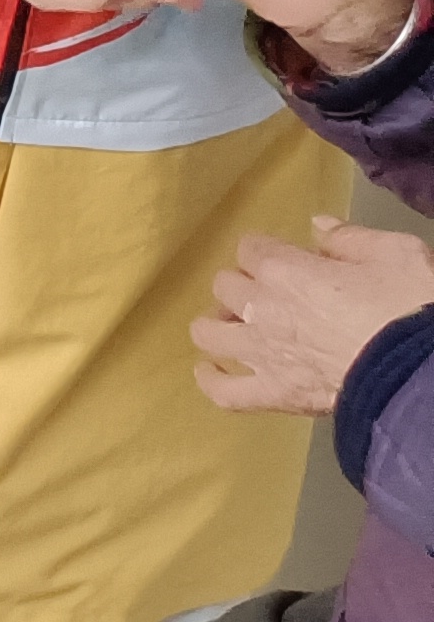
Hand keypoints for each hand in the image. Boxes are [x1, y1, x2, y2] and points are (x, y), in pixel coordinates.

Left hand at [192, 219, 433, 413]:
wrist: (424, 374)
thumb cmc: (412, 308)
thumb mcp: (395, 253)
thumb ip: (350, 238)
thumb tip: (318, 226)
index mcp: (285, 269)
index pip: (251, 248)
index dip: (268, 251)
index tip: (290, 261)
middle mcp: (262, 308)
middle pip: (226, 285)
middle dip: (243, 284)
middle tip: (270, 293)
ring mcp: (264, 354)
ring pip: (209, 332)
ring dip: (218, 324)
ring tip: (235, 325)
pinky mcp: (276, 394)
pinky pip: (225, 392)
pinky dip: (212, 382)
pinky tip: (211, 372)